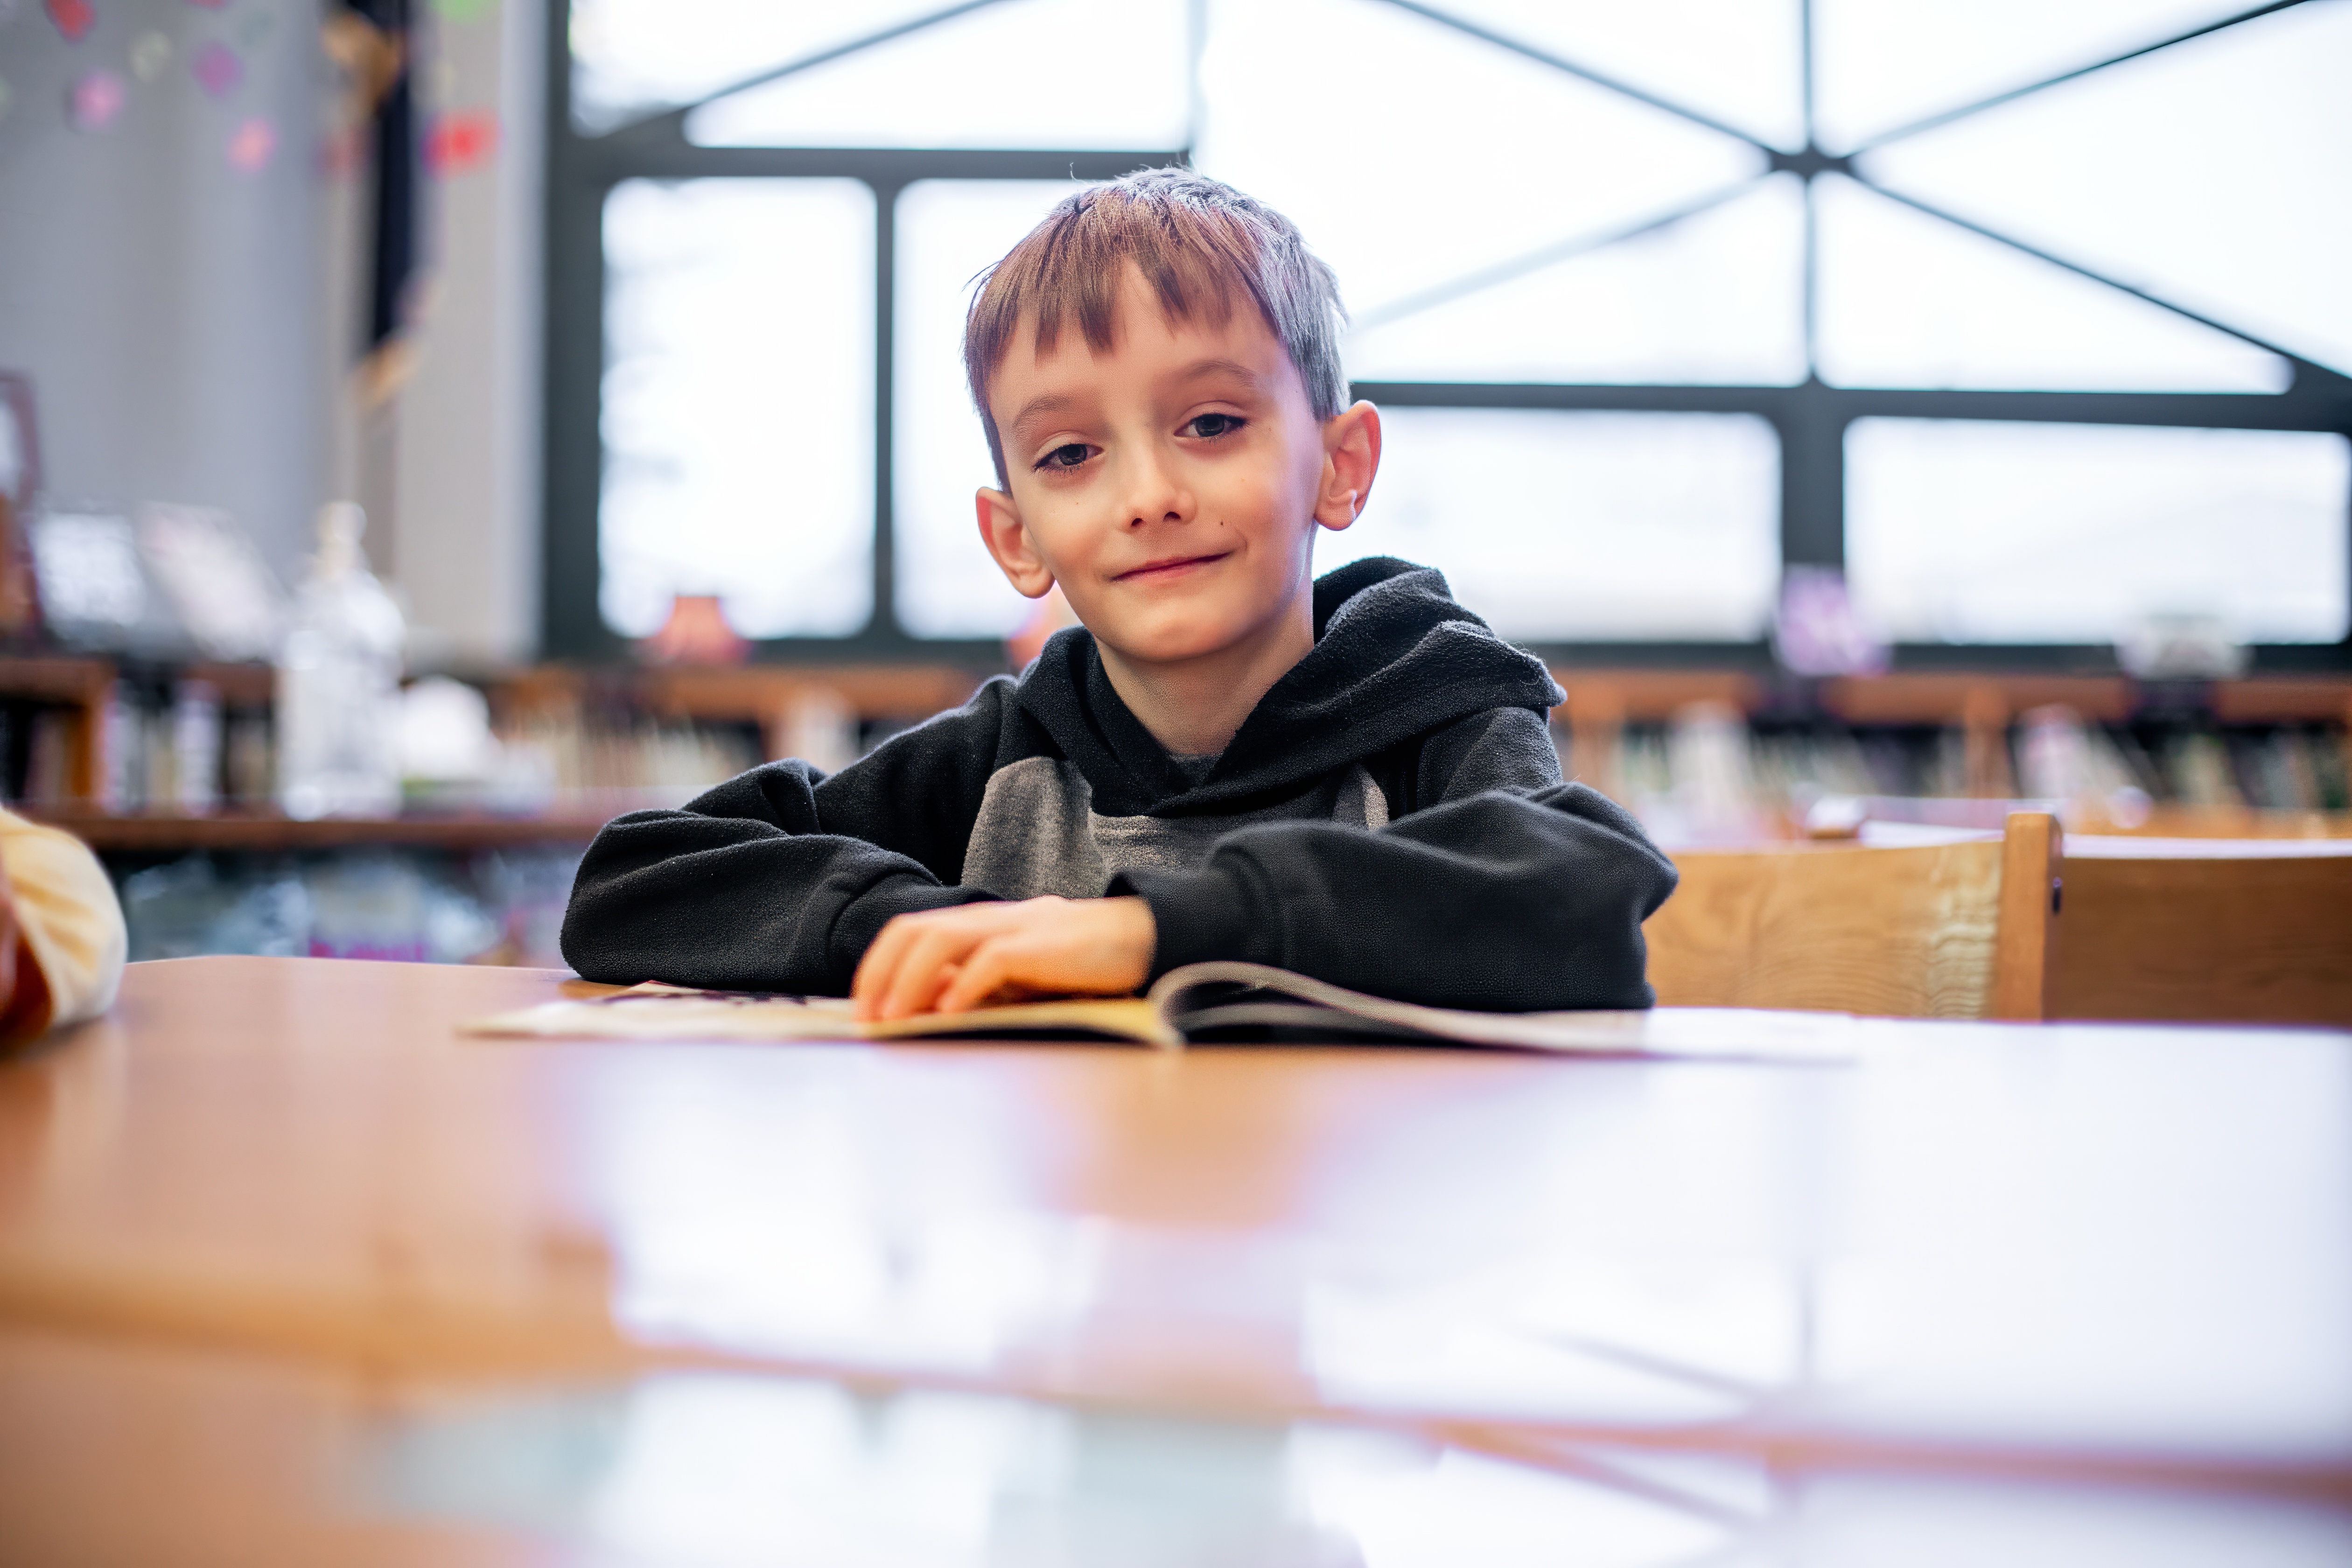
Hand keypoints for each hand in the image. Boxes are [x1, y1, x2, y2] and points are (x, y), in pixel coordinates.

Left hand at [851, 896, 1154, 1020]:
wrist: (1142, 940)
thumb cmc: (1079, 965)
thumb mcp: (1017, 977)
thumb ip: (974, 984)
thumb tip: (924, 1005)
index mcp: (980, 923)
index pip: (910, 930)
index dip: (878, 965)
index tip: (862, 1007)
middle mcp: (990, 918)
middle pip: (914, 929)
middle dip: (881, 972)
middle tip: (867, 1017)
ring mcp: (1016, 927)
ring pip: (942, 938)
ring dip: (910, 980)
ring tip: (895, 1017)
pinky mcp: (1043, 945)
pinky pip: (992, 959)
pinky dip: (965, 985)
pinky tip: (951, 1012)